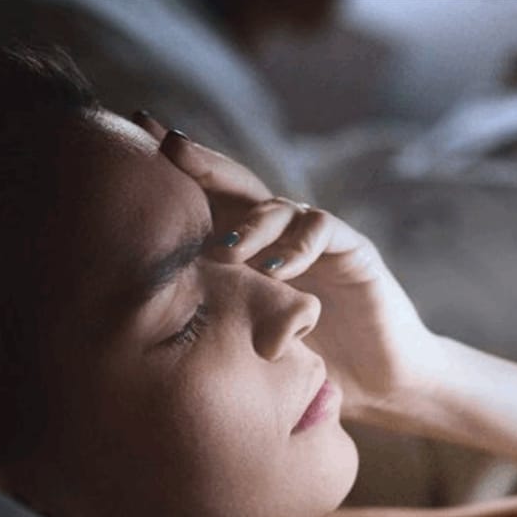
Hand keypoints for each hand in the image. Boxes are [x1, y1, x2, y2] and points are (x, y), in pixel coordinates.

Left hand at [131, 112, 439, 423]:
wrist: (381, 383)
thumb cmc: (310, 365)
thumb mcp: (248, 339)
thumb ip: (212, 319)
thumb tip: (137, 319)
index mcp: (252, 250)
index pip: (209, 201)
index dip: (176, 170)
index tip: (135, 134)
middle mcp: (282, 235)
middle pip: (239, 185)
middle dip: (203, 163)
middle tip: (169, 146)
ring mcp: (319, 239)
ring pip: (279, 207)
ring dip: (251, 224)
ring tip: (227, 251)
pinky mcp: (355, 251)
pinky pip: (324, 231)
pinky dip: (297, 246)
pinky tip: (275, 270)